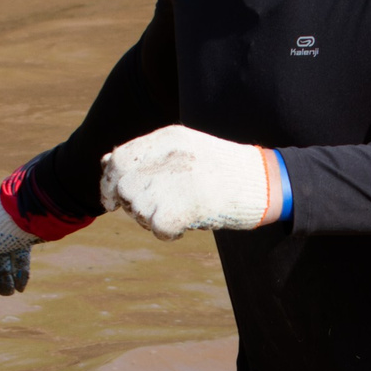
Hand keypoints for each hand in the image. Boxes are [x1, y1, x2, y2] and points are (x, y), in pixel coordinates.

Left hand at [100, 126, 282, 239]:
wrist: (265, 181)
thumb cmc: (224, 170)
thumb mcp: (185, 149)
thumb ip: (148, 153)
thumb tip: (105, 162)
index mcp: (169, 137)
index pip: (118, 158)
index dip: (107, 182)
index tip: (110, 201)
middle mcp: (171, 154)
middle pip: (124, 186)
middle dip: (127, 205)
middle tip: (145, 214)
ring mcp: (180, 179)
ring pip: (138, 208)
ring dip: (148, 220)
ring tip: (174, 216)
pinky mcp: (189, 204)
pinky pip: (157, 227)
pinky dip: (165, 233)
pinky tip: (181, 229)